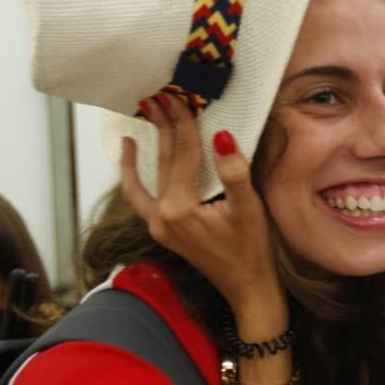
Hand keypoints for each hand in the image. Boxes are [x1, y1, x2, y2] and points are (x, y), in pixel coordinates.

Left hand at [121, 94, 283, 323]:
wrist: (248, 288)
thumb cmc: (252, 251)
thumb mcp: (249, 210)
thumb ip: (234, 173)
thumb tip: (222, 136)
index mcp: (180, 209)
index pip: (182, 155)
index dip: (183, 123)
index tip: (179, 95)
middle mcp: (162, 217)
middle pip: (163, 160)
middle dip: (163, 126)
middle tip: (160, 96)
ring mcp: (159, 225)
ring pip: (148, 176)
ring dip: (147, 146)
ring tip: (143, 117)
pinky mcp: (163, 230)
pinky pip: (140, 196)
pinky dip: (133, 175)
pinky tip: (132, 156)